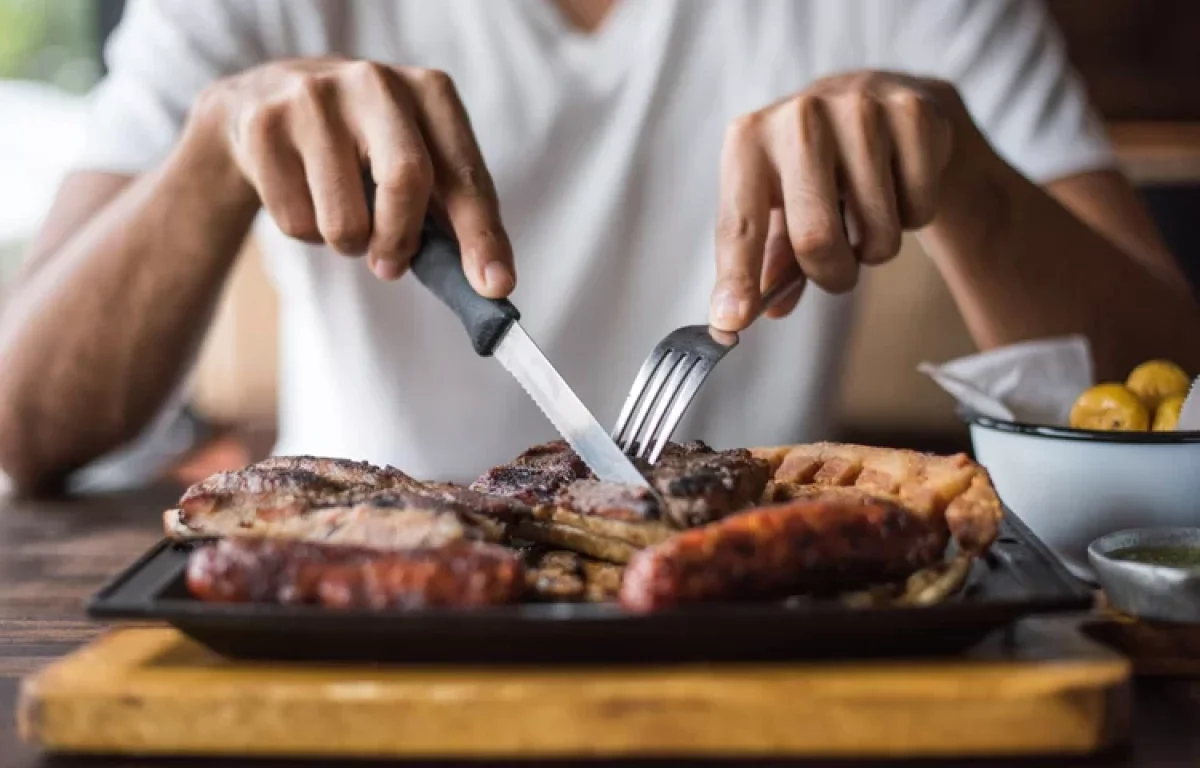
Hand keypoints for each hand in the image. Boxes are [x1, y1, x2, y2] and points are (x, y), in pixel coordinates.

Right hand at [189, 58, 513, 294]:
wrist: (264, 105)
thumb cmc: (361, 148)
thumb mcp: (413, 160)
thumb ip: (452, 216)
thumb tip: (492, 282)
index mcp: (429, 92)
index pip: (464, 174)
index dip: (482, 235)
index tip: (496, 286)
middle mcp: (375, 82)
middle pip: (406, 179)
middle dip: (401, 239)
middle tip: (389, 266)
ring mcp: (314, 98)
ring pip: (345, 219)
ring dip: (348, 244)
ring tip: (342, 216)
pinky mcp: (265, 126)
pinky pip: (297, 222)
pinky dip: (307, 233)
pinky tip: (303, 196)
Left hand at [709, 72, 982, 330]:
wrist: (877, 102)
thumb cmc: (813, 169)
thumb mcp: (778, 207)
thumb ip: (768, 262)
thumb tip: (766, 309)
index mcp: (748, 141)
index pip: (740, 225)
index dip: (738, 278)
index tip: (731, 322)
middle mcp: (798, 117)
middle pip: (815, 239)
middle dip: (832, 274)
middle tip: (838, 269)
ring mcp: (858, 110)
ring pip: (877, 231)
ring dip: (875, 247)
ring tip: (867, 215)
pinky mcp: (911, 114)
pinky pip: (918, 210)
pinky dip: (913, 217)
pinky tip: (897, 184)